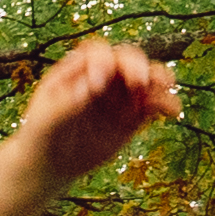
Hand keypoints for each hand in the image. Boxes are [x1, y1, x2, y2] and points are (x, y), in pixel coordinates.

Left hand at [16, 34, 180, 187]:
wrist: (50, 163)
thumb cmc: (41, 134)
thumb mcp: (45, 120)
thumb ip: (66, 104)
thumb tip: (90, 89)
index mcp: (77, 69)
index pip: (95, 53)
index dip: (102, 62)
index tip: (98, 84)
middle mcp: (102, 76)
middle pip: (125, 58)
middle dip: (135, 64)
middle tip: (138, 81)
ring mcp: (119, 95)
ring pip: (145, 77)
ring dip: (158, 78)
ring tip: (165, 86)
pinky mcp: (134, 116)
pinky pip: (154, 104)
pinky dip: (166, 103)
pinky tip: (173, 110)